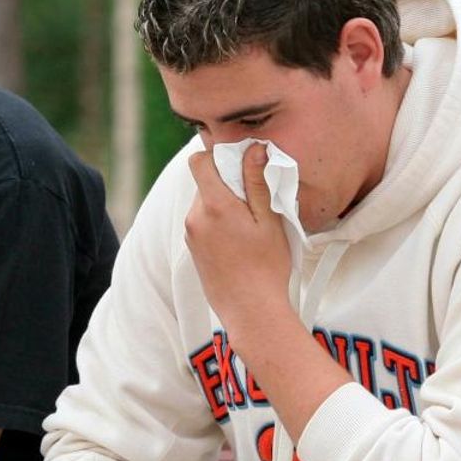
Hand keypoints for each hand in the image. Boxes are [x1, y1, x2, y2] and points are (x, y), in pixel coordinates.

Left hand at [186, 142, 292, 338]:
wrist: (251, 312)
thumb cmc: (266, 267)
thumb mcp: (269, 219)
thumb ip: (258, 182)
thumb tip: (254, 149)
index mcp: (213, 206)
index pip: (199, 161)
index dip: (220, 156)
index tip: (243, 166)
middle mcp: (195, 218)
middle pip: (205, 182)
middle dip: (229, 183)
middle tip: (257, 200)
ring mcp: (191, 236)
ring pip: (205, 203)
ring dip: (226, 204)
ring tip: (252, 225)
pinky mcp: (193, 250)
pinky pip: (204, 223)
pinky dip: (220, 222)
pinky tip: (241, 241)